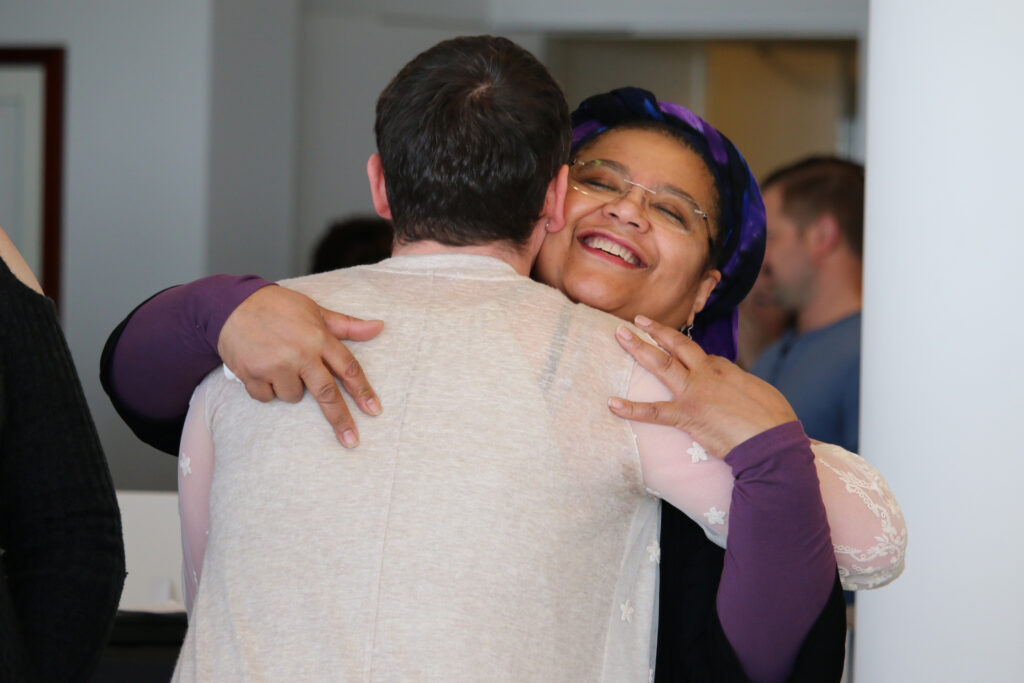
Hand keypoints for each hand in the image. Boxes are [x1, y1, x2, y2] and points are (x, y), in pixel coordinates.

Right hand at [217, 285, 382, 446]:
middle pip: (326, 394)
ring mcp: (275, 365)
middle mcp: (300, 353)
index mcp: (318, 337)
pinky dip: (266, 388)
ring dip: (291, 387)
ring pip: (294, 396)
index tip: (374, 410)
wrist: (230, 305)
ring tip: (280, 363)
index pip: (348, 368)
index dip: (363, 391)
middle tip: (351, 440)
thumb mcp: (315, 311)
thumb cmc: (277, 306)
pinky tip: (261, 368)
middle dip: (340, 419)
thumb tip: (379, 327)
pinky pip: (267, 397)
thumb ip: (347, 325)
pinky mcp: (252, 374)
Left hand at [608, 315, 796, 457]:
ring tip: (620, 335)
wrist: (772, 441)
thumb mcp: (760, 392)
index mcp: (724, 368)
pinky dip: (631, 409)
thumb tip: (736, 386)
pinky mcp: (687, 416)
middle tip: (636, 319)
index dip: (690, 357)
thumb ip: (742, 385)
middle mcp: (706, 374)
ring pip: (661, 364)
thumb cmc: (773, 420)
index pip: (701, 356)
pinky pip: (653, 412)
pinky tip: (612, 404)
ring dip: (638, 348)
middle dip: (655, 330)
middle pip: (676, 345)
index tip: (683, 357)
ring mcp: (694, 393)